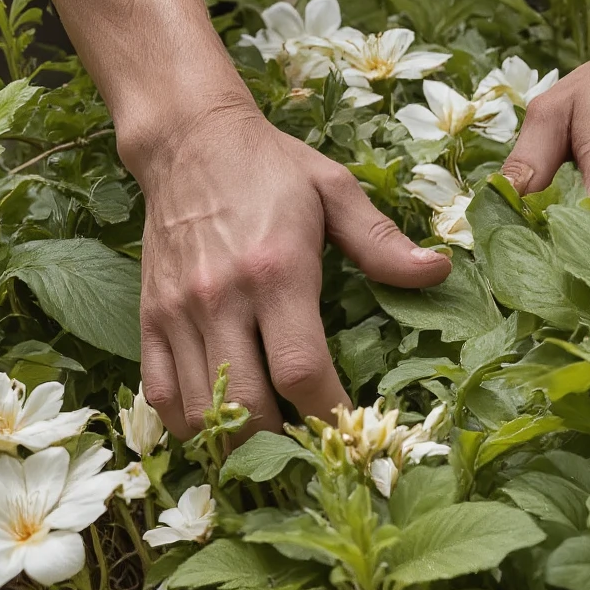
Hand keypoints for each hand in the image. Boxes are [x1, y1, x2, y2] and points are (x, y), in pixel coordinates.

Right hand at [127, 99, 450, 436]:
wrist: (188, 140)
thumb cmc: (270, 166)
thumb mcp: (333, 190)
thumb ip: (381, 241)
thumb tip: (439, 271)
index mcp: (277, 270)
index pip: (301, 370)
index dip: (329, 415)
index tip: (352, 431)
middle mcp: (223, 298)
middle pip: (248, 406)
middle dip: (283, 443)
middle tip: (311, 449)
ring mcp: (179, 312)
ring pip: (200, 411)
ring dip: (236, 442)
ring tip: (269, 445)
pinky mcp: (149, 317)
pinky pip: (159, 394)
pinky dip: (187, 423)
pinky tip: (219, 421)